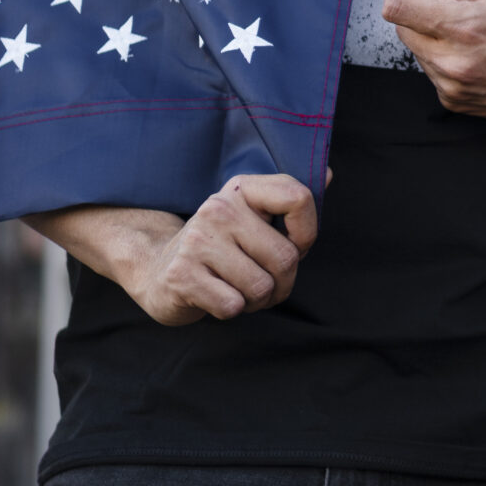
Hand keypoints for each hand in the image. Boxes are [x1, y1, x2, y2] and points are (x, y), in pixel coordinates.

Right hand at [122, 174, 317, 325]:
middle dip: (282, 283)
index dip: (307, 233)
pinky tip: (215, 297)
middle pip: (285, 257)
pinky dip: (231, 310)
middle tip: (262, 283)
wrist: (156, 268)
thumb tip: (330, 174)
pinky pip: (234, 305)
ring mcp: (197, 241)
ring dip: (257, 300)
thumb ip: (289, 201)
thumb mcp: (252, 217)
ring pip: (261, 287)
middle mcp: (219, 208)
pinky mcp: (181, 275)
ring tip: (237, 289)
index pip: (298, 197)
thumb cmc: (220, 246)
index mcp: (242, 189)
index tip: (294, 246)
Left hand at [382, 0, 485, 123]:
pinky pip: (432, 74)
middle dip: (416, 14)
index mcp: (461, 27)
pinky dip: (444, 61)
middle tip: (449, 9)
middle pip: (401, 29)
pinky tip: (474, 58)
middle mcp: (451, 61)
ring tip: (471, 37)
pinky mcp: (453, 102)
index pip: (396, 8)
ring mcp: (451, 86)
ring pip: (417, 52)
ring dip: (432, 39)